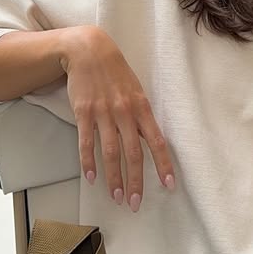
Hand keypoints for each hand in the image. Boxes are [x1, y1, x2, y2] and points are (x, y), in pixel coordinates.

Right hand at [59, 26, 174, 210]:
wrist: (89, 50)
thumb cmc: (116, 73)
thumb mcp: (136, 91)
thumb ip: (142, 116)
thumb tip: (149, 141)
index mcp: (142, 108)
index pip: (157, 142)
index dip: (163, 165)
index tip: (168, 186)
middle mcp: (125, 113)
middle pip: (133, 154)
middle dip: (136, 181)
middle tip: (135, 203)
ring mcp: (103, 113)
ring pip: (110, 152)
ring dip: (114, 178)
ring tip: (116, 197)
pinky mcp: (83, 112)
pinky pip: (86, 142)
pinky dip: (88, 162)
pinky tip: (91, 178)